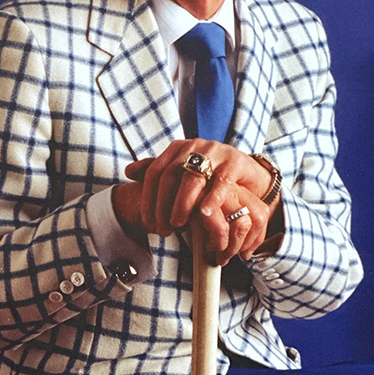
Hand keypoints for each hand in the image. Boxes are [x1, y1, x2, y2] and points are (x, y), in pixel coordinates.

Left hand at [121, 140, 281, 261]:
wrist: (245, 169)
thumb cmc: (209, 174)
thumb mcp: (182, 171)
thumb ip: (157, 171)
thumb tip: (128, 172)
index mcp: (176, 149)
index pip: (155, 172)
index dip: (148, 198)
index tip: (147, 222)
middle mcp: (193, 146)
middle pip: (171, 175)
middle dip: (163, 204)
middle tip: (162, 228)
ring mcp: (215, 152)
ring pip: (193, 177)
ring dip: (183, 203)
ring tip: (179, 224)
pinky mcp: (235, 161)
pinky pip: (222, 181)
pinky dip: (212, 199)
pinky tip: (205, 215)